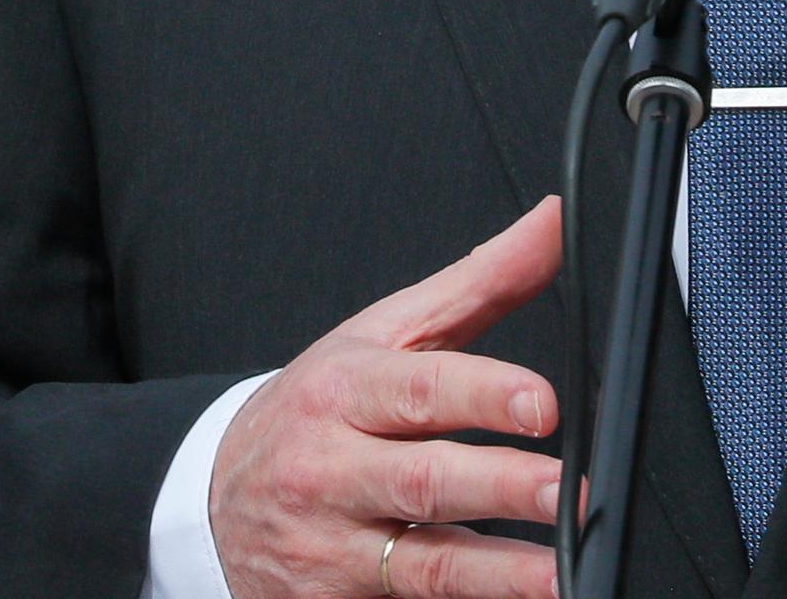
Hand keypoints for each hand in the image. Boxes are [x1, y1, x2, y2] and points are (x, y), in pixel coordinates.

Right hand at [212, 197, 567, 598]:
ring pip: (423, 564)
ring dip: (499, 573)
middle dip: (505, 488)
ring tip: (559, 573)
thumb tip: (554, 222)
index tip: (547, 404)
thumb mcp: (381, 334)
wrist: (212, 500)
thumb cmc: (316, 409)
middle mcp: (331, 469)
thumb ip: (479, 282)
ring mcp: (330, 546)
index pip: (419, 389)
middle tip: (574, 491)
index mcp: (344, 390)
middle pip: (426, 481)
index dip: (486, 395)